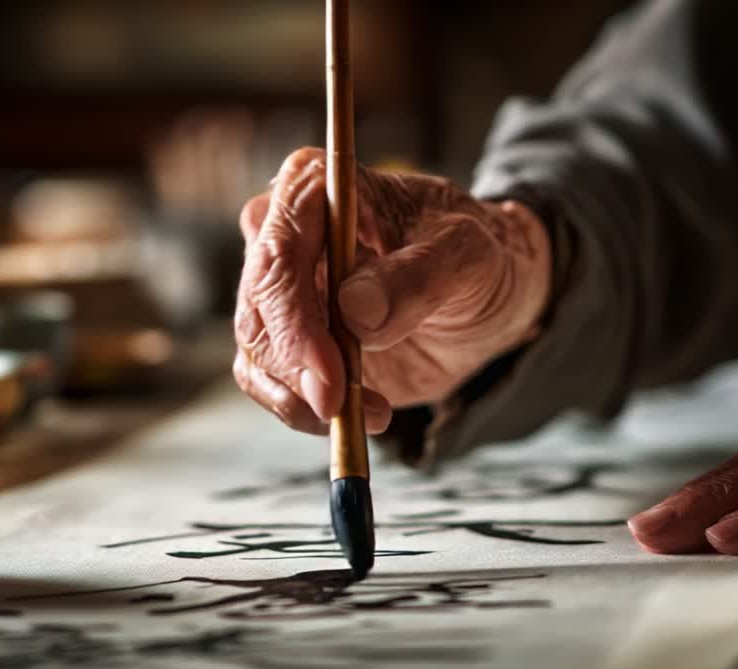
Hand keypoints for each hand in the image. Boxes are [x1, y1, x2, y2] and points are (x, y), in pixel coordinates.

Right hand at [234, 147, 551, 434]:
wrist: (481, 294)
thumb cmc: (471, 254)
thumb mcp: (466, 255)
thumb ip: (416, 277)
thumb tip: (355, 309)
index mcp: (317, 186)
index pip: (280, 250)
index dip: (294, 319)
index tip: (328, 376)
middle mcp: (283, 232)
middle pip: (258, 305)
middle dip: (294, 365)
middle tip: (339, 405)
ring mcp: (280, 288)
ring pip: (256, 349)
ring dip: (301, 394)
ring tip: (370, 408)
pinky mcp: (285, 337)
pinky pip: (267, 380)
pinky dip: (300, 408)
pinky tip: (353, 413)